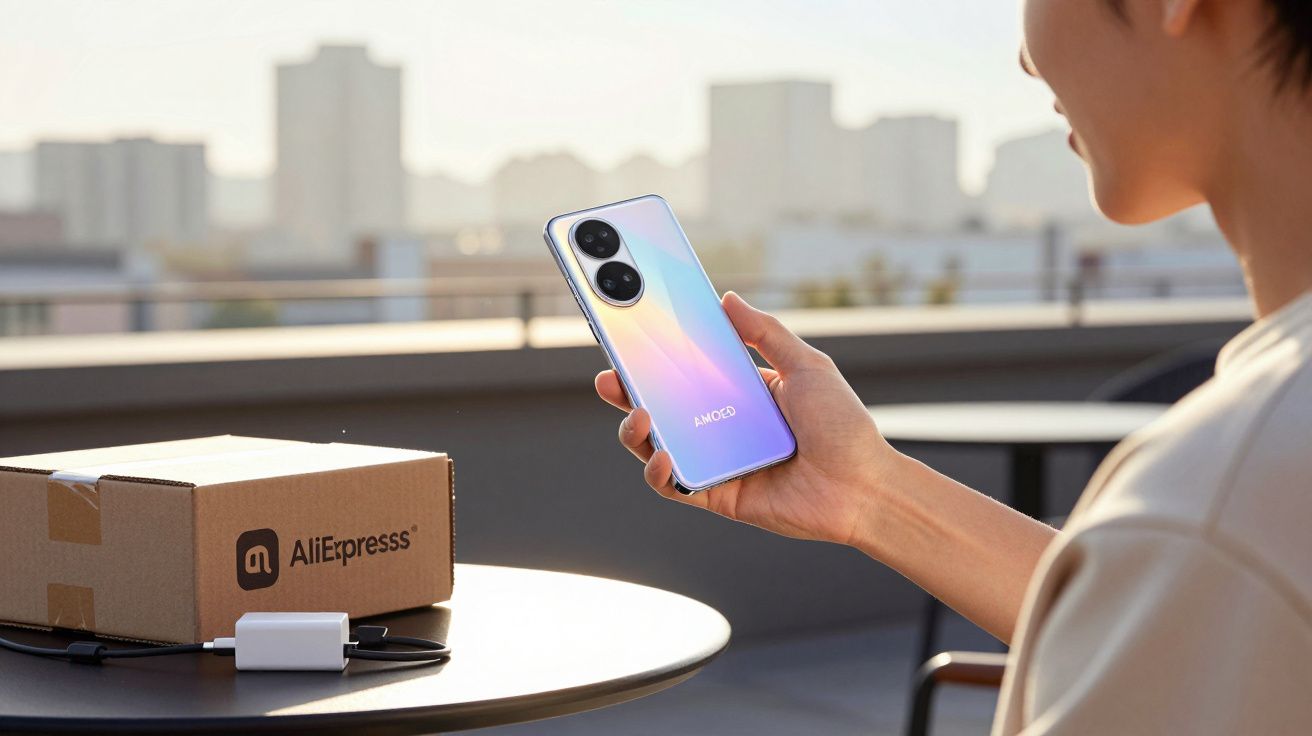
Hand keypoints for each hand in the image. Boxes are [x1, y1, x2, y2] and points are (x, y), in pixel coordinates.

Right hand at [596, 291, 904, 545]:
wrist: (866, 486)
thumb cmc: (843, 426)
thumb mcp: (806, 366)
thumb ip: (765, 333)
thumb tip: (727, 298)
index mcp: (738, 394)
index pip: (686, 370)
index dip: (654, 355)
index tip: (628, 334)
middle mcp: (721, 427)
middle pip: (660, 407)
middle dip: (627, 391)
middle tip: (610, 375)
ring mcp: (716, 462)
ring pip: (656, 445)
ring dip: (635, 430)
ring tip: (639, 414)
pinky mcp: (717, 496)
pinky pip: (674, 485)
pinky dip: (659, 471)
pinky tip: (663, 455)